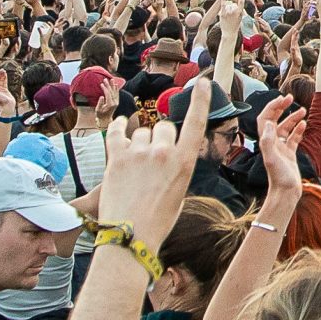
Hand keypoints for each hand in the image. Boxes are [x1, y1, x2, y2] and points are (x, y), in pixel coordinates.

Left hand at [97, 79, 207, 243]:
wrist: (131, 236)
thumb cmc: (158, 220)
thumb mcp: (178, 192)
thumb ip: (174, 166)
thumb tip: (163, 153)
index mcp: (184, 163)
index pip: (195, 123)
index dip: (200, 101)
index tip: (203, 83)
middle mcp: (163, 153)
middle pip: (164, 127)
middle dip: (160, 138)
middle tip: (154, 158)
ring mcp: (139, 153)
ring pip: (141, 133)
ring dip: (139, 143)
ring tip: (135, 165)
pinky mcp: (117, 157)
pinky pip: (118, 132)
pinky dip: (119, 128)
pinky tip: (121, 125)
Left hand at [256, 95, 304, 200]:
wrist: (287, 192)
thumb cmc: (279, 177)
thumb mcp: (272, 158)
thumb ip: (268, 141)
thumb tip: (270, 123)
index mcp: (266, 141)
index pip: (265, 118)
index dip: (272, 107)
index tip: (282, 99)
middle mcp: (272, 143)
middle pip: (274, 120)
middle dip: (281, 108)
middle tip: (291, 98)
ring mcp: (281, 148)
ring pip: (286, 128)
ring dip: (293, 118)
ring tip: (303, 110)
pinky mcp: (290, 154)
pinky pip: (293, 138)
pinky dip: (298, 129)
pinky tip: (304, 125)